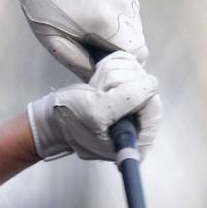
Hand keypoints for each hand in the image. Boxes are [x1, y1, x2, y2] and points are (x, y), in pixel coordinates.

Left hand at [5, 0, 146, 79]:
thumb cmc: (41, 7)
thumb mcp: (54, 42)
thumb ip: (81, 64)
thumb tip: (99, 81)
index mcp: (105, 22)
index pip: (137, 53)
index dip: (122, 62)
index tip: (105, 61)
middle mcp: (122, 3)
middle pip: (137, 38)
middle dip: (119, 46)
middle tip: (92, 42)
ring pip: (134, 22)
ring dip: (119, 28)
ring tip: (90, 21)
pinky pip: (129, 6)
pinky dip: (117, 11)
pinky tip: (95, 6)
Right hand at [28, 51, 162, 160]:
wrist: (53, 118)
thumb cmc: (69, 118)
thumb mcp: (96, 110)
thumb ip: (127, 98)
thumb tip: (152, 83)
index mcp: (138, 142)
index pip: (153, 106)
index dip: (132, 93)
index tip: (108, 94)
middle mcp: (141, 125)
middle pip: (146, 86)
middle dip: (117, 83)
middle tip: (97, 95)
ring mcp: (135, 107)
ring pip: (137, 73)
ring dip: (110, 77)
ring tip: (95, 92)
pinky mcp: (127, 91)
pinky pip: (129, 66)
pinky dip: (110, 68)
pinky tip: (98, 84)